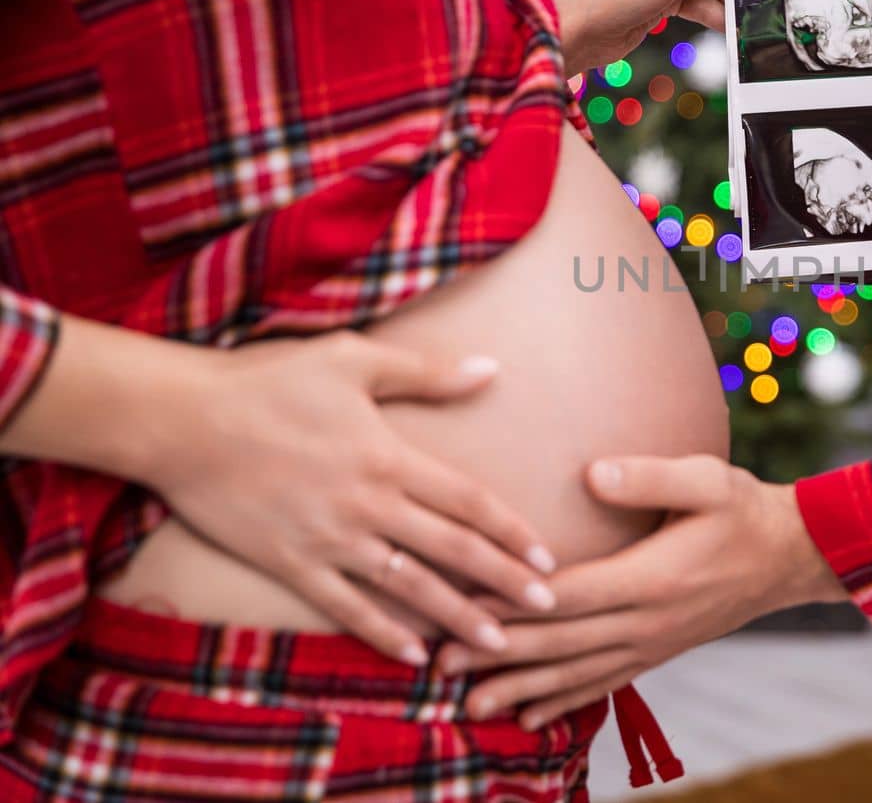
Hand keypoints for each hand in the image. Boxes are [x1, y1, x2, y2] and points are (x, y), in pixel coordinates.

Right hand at [145, 331, 557, 665]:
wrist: (181, 420)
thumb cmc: (269, 380)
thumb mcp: (353, 359)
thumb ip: (426, 373)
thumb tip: (491, 369)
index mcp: (389, 457)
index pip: (468, 501)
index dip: (511, 530)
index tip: (547, 554)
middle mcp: (368, 506)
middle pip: (452, 550)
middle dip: (504, 580)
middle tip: (548, 606)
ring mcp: (329, 540)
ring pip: (408, 586)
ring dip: (457, 615)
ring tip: (497, 641)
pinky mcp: (290, 563)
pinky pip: (345, 608)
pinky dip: (381, 633)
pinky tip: (414, 655)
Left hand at [436, 455, 844, 726]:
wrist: (790, 558)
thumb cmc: (743, 510)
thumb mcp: (708, 480)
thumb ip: (650, 477)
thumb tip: (592, 474)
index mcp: (652, 578)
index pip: (569, 595)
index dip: (515, 604)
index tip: (465, 606)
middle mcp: (647, 621)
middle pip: (560, 642)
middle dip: (498, 654)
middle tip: (439, 664)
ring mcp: (650, 644)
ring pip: (575, 674)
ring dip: (519, 689)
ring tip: (468, 706)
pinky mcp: (656, 653)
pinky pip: (602, 685)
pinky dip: (563, 703)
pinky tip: (527, 716)